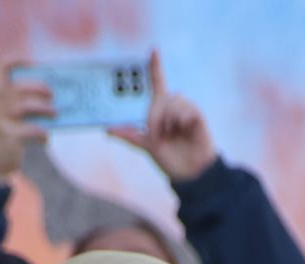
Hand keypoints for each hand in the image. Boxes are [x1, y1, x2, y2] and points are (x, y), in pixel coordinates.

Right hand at [0, 63, 54, 184]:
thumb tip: (54, 100)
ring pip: (24, 106)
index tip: (34, 64)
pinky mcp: (5, 135)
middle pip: (18, 86)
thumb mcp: (14, 118)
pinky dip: (41, 134)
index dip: (17, 60)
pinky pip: (29, 129)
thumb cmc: (8, 139)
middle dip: (39, 87)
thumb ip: (26, 107)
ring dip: (44, 109)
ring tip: (55, 114)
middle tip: (52, 95)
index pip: (1, 67)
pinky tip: (46, 140)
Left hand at [109, 50, 217, 182]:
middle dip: (156, 116)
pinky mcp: (197, 116)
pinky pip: (186, 108)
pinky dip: (180, 119)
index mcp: (160, 110)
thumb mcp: (146, 146)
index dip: (155, 66)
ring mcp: (186, 110)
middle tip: (158, 134)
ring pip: (173, 101)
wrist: (189, 173)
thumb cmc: (169, 159)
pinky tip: (183, 129)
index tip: (153, 50)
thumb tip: (107, 130)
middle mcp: (173, 107)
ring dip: (168, 119)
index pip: (158, 83)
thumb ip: (129, 136)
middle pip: (163, 96)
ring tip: (171, 134)